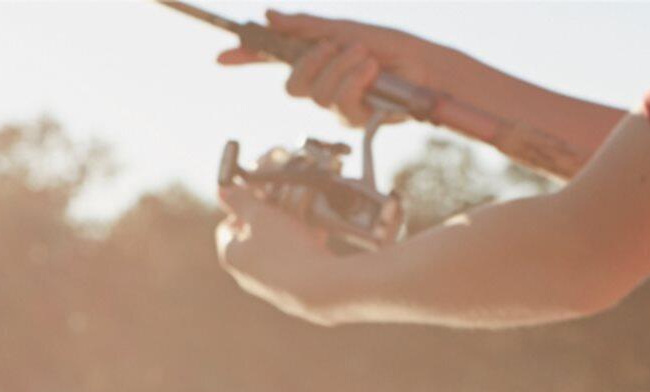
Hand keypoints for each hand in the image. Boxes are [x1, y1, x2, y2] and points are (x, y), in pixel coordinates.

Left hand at [215, 185, 343, 323]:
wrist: (321, 289)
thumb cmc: (284, 248)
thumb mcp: (260, 215)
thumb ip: (240, 200)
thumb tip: (220, 190)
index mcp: (231, 257)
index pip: (227, 227)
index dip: (242, 207)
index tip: (260, 196)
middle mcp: (247, 275)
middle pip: (253, 238)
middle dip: (270, 217)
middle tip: (285, 203)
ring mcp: (271, 286)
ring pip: (277, 249)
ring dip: (289, 230)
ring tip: (305, 217)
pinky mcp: (295, 292)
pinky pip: (295, 262)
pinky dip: (303, 246)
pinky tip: (318, 235)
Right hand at [219, 10, 465, 127]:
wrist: (425, 66)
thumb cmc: (389, 47)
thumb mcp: (345, 29)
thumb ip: (307, 27)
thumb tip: (269, 16)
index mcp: (316, 58)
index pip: (274, 58)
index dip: (247, 57)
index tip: (223, 55)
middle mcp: (322, 83)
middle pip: (291, 84)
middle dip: (308, 62)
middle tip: (331, 46)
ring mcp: (337, 103)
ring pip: (316, 93)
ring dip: (339, 67)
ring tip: (363, 55)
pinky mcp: (354, 117)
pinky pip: (339, 102)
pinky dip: (354, 80)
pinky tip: (370, 71)